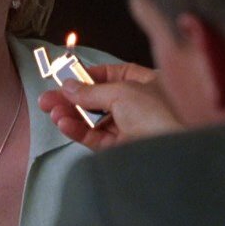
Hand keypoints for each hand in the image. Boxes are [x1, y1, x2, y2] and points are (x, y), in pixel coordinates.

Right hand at [39, 63, 181, 149]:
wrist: (177, 150)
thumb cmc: (161, 113)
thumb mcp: (122, 91)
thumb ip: (92, 91)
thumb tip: (69, 86)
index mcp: (148, 83)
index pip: (113, 75)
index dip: (89, 76)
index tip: (67, 78)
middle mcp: (141, 105)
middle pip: (99, 99)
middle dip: (72, 98)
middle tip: (47, 98)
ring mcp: (132, 128)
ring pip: (95, 120)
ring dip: (71, 115)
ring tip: (51, 110)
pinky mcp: (123, 149)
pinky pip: (96, 138)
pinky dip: (78, 130)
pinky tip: (63, 123)